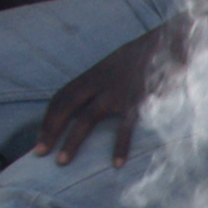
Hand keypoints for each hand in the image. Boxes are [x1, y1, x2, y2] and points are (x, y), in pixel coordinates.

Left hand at [38, 26, 173, 164]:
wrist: (168, 43)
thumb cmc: (143, 59)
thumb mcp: (115, 65)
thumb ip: (101, 83)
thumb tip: (87, 104)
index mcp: (92, 74)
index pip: (62, 97)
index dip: (48, 118)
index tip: (40, 139)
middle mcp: (99, 82)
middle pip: (66, 107)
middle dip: (50, 130)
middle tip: (39, 153)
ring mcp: (116, 92)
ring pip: (86, 119)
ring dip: (72, 141)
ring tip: (62, 162)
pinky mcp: (136, 101)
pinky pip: (125, 128)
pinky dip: (120, 147)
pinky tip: (117, 164)